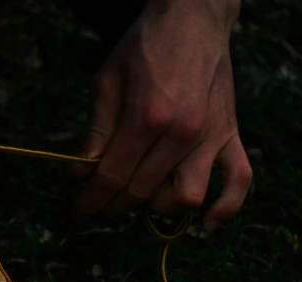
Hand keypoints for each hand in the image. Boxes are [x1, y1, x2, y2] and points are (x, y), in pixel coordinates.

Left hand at [71, 0, 251, 231]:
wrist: (193, 20)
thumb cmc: (143, 49)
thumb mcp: (107, 82)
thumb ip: (96, 131)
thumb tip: (81, 173)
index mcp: (146, 117)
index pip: (112, 176)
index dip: (90, 200)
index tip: (78, 211)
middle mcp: (182, 132)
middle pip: (142, 192)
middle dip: (112, 207)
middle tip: (97, 208)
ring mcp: (211, 135)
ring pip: (185, 197)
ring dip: (157, 207)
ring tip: (139, 198)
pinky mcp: (231, 134)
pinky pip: (239, 180)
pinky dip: (225, 208)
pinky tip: (204, 224)